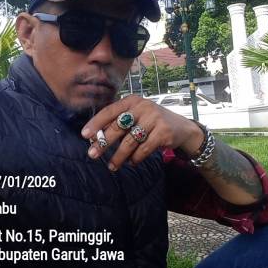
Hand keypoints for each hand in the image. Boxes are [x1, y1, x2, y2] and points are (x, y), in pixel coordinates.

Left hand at [81, 95, 203, 170]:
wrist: (182, 128)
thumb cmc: (152, 122)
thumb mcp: (137, 116)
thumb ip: (119, 122)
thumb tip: (95, 138)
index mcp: (132, 100)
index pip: (110, 110)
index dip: (96, 123)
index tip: (85, 135)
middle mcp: (143, 107)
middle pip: (118, 127)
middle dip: (103, 142)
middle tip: (92, 154)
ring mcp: (154, 119)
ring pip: (130, 141)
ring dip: (118, 156)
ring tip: (112, 166)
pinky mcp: (163, 132)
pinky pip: (143, 149)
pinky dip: (135, 158)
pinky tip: (131, 162)